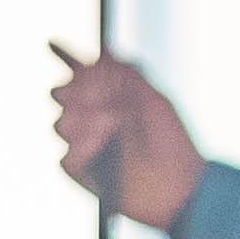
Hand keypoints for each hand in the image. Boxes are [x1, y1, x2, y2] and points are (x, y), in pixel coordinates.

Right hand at [46, 47, 204, 232]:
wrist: (179, 187)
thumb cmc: (171, 142)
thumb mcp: (153, 101)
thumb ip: (125, 76)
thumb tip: (102, 50)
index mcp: (109, 99)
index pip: (79, 74)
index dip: (73, 62)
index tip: (70, 53)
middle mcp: (92, 120)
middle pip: (61, 94)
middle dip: (78, 91)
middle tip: (102, 94)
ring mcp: (84, 146)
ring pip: (60, 124)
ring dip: (85, 121)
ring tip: (112, 125)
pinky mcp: (81, 173)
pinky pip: (67, 157)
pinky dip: (83, 150)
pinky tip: (102, 148)